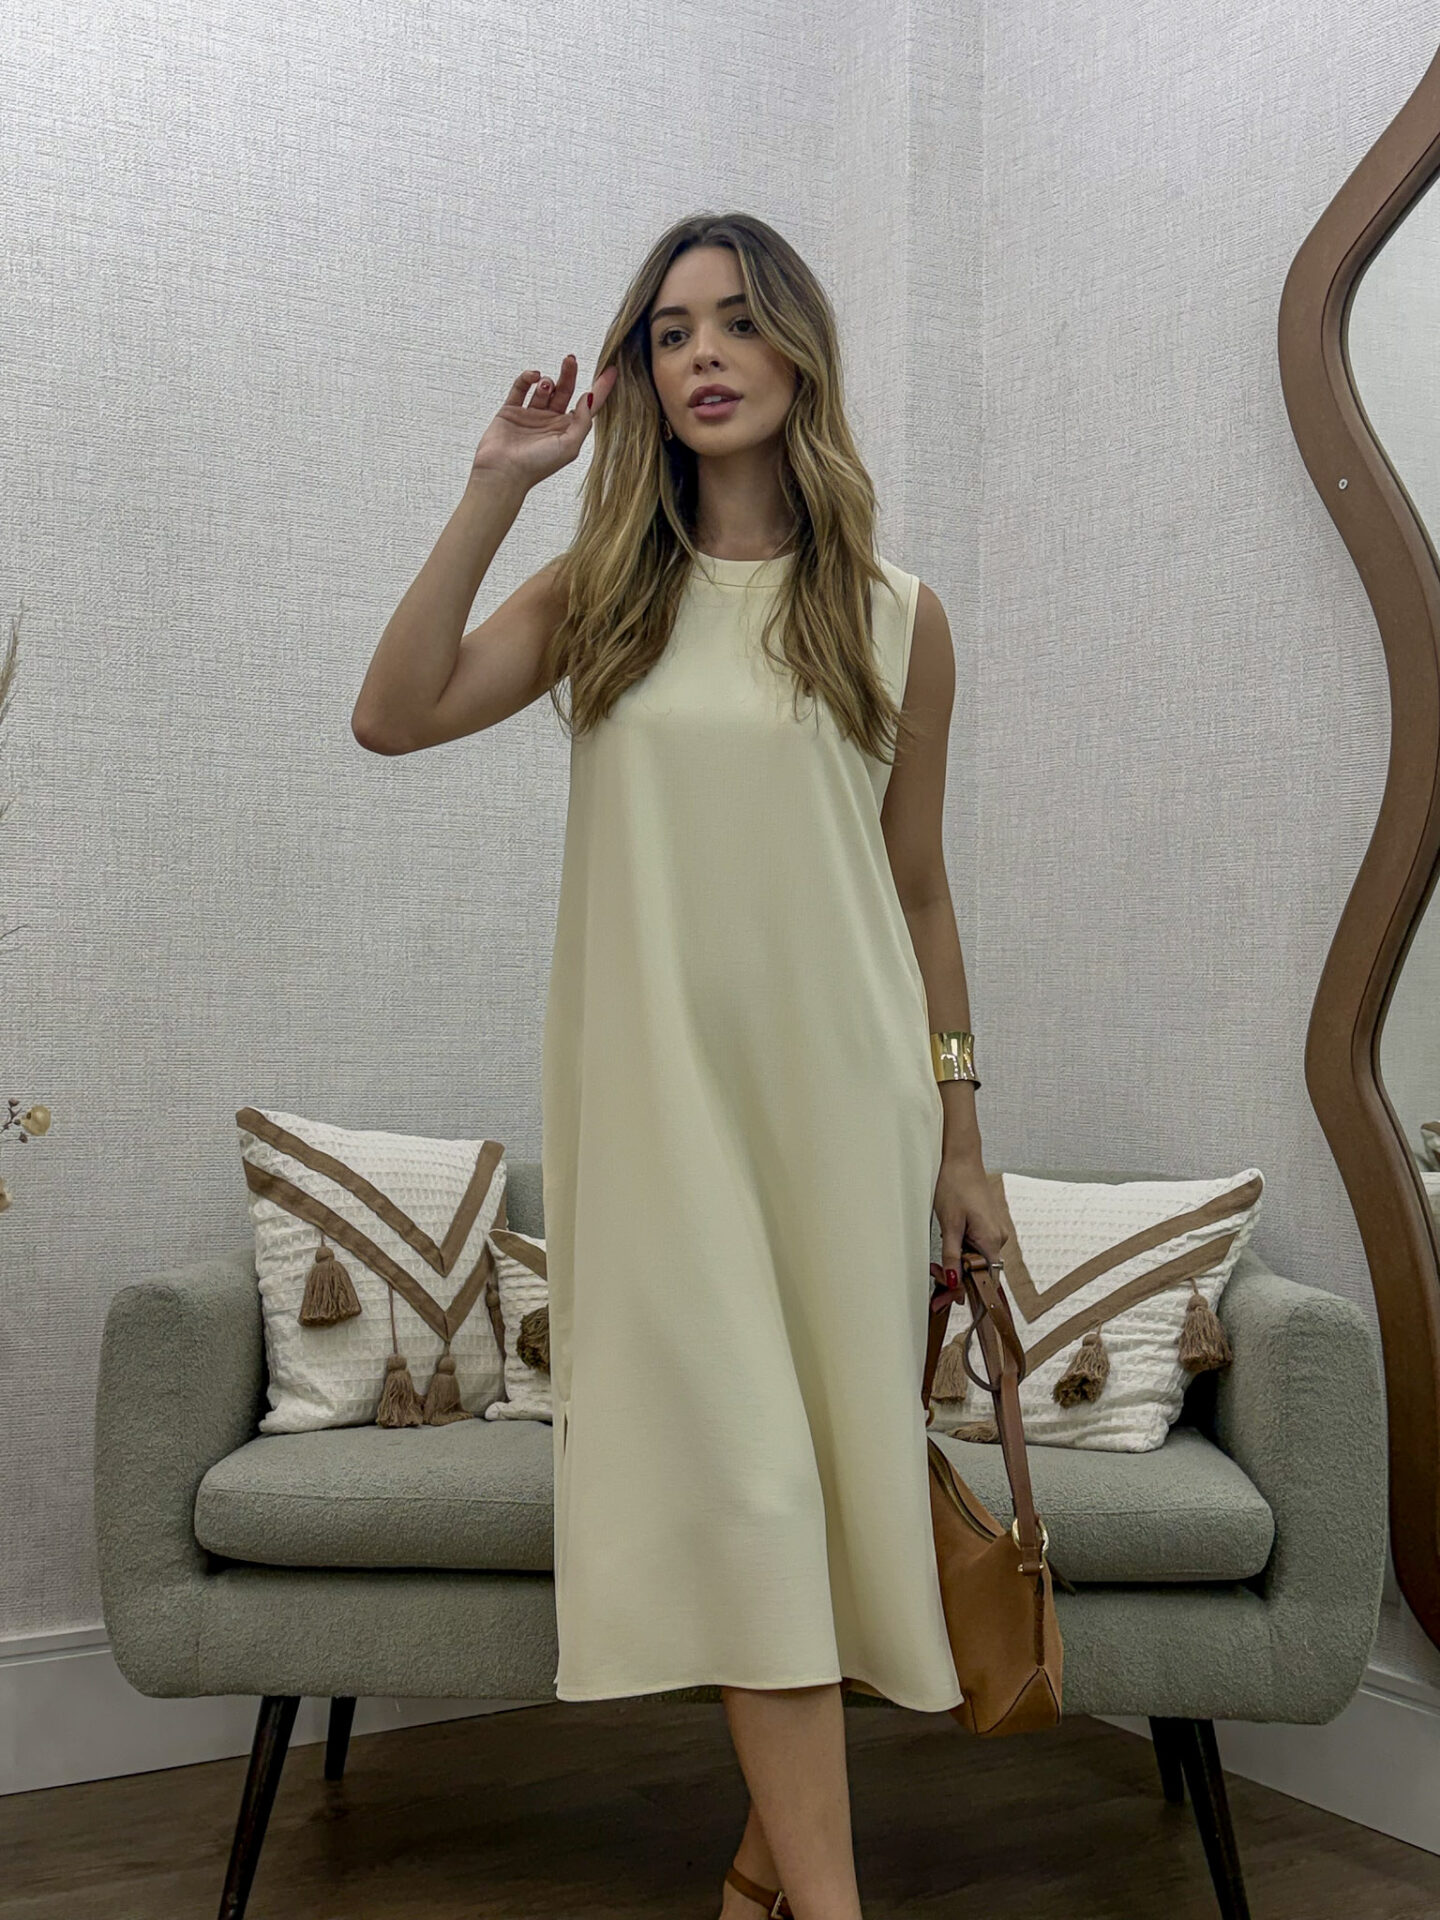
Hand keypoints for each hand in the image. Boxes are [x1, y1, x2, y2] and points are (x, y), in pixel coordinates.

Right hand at [470, 354, 618, 491]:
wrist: (503, 471)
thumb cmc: (537, 465)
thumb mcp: (569, 446)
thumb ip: (583, 422)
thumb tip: (589, 397)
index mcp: (567, 430)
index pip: (588, 406)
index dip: (601, 388)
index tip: (611, 369)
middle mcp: (551, 421)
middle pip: (565, 391)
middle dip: (569, 374)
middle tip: (570, 359)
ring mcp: (531, 415)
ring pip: (543, 388)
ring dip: (547, 382)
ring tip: (545, 386)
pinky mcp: (511, 410)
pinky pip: (520, 388)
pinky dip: (527, 378)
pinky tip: (533, 376)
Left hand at [933, 1156, 1009, 1287]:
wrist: (961, 1159)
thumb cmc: (955, 1185)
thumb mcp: (949, 1224)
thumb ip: (951, 1255)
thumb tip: (953, 1282)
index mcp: (992, 1240)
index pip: (986, 1280)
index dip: (966, 1292)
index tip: (945, 1298)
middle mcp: (999, 1237)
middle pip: (981, 1271)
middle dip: (957, 1278)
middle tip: (933, 1276)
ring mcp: (995, 1230)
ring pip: (977, 1259)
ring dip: (958, 1264)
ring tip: (936, 1264)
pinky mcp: (988, 1225)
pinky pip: (977, 1247)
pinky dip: (962, 1252)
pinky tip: (948, 1247)